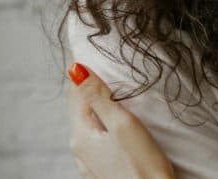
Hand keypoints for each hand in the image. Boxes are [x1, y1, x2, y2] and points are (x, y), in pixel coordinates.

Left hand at [67, 62, 175, 178]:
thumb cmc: (143, 166)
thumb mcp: (122, 124)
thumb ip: (98, 97)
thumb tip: (76, 70)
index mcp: (79, 135)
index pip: (74, 92)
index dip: (83, 70)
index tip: (91, 50)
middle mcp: (79, 149)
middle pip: (81, 107)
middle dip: (90, 87)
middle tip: (104, 64)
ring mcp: (90, 162)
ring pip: (90, 123)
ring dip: (99, 105)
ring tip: (113, 88)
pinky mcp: (104, 170)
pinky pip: (99, 139)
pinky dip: (105, 123)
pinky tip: (117, 120)